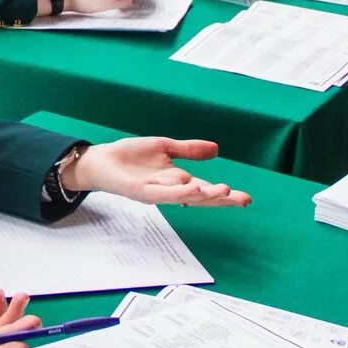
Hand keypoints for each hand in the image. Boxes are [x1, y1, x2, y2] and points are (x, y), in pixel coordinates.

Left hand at [63, 136, 251, 206]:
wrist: (101, 160)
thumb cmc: (130, 157)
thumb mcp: (165, 147)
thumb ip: (189, 150)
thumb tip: (216, 149)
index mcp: (177, 180)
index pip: (206, 189)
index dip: (224, 194)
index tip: (246, 198)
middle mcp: (170, 190)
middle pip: (201, 198)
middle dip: (222, 200)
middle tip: (244, 200)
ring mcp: (157, 192)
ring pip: (185, 197)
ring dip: (205, 196)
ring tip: (225, 191)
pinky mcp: (142, 191)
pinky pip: (164, 194)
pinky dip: (179, 193)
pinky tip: (193, 189)